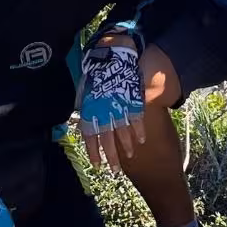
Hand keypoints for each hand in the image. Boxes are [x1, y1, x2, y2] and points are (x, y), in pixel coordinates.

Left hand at [78, 40, 145, 171]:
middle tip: (114, 170)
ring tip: (129, 156)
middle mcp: (104, 111)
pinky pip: (136, 119)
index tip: (97, 165)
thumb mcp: (85, 90)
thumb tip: (86, 121)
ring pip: (123, 132)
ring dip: (126, 146)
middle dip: (111, 156)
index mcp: (90, 109)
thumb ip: (87, 107)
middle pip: (107, 139)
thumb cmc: (96, 72)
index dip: (93, 152)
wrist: (112, 56)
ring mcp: (119, 107)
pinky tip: (141, 140)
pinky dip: (138, 130)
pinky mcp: (132, 101)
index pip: (90, 136)